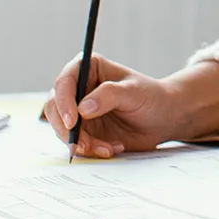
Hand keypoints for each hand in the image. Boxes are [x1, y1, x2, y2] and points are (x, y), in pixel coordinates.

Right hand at [44, 53, 184, 157]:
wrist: (163, 118)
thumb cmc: (151, 97)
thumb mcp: (134, 92)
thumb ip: (109, 96)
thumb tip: (83, 108)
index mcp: (88, 68)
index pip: (65, 82)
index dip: (63, 102)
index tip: (72, 121)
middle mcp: (79, 89)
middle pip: (55, 108)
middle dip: (66, 129)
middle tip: (82, 145)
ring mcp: (79, 111)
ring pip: (63, 130)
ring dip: (81, 143)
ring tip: (106, 148)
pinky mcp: (84, 131)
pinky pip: (77, 143)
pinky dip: (91, 150)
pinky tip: (112, 149)